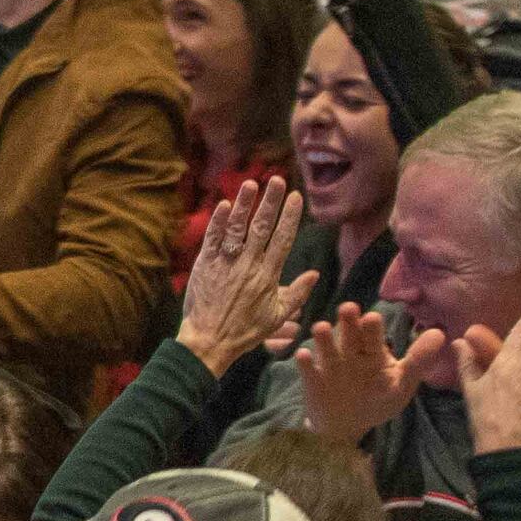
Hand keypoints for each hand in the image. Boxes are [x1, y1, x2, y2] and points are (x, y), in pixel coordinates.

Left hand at [172, 175, 317, 373]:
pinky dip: (217, 222)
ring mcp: (225, 263)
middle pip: (262, 227)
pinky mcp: (204, 265)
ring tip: (251, 183)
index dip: (290, 216)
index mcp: (268, 275)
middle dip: (271, 202)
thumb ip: (297, 293)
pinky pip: (212, 239)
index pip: (282, 239)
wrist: (209, 340)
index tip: (296, 197)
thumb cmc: (245, 331)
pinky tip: (222, 204)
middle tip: (278, 180)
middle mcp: (248, 265)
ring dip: (243, 204)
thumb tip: (315, 274)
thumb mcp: (277, 316)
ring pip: (236, 228)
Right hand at [293, 300, 437, 443]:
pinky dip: (304, 363)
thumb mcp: (402, 384)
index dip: (372, 328)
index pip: (373, 337)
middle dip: (348, 322)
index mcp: (373, 353)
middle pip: (349, 335)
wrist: (347, 426)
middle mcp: (350, 354)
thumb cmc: (378, 401)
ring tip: (321, 328)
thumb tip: (441, 333)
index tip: (373, 317)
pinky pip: (308, 370)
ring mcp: (330, 366)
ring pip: (327, 348)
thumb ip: (419, 361)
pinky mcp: (313, 381)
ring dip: (324, 338)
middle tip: (348, 309)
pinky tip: (303, 356)